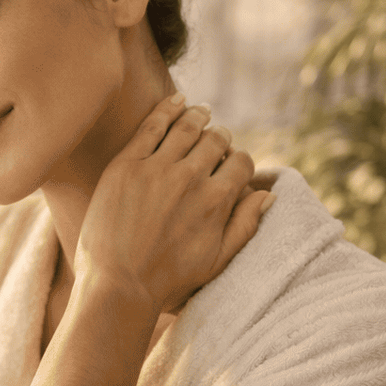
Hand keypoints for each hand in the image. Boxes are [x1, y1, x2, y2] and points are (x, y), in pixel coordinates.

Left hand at [73, 94, 273, 313]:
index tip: (230, 165)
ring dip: (199, 116)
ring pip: (187, 127)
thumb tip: (268, 195)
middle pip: (216, 141)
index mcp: (218, 201)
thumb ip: (245, 225)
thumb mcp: (218, 260)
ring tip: (201, 112)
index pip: (241, 163)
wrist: (118, 284)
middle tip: (216, 138)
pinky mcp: (126, 165)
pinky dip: (168, 108)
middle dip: (220, 138)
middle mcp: (191, 179)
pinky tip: (177, 100)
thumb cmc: (168, 280)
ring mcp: (157, 169)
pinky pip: (151, 125)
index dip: (239, 162)